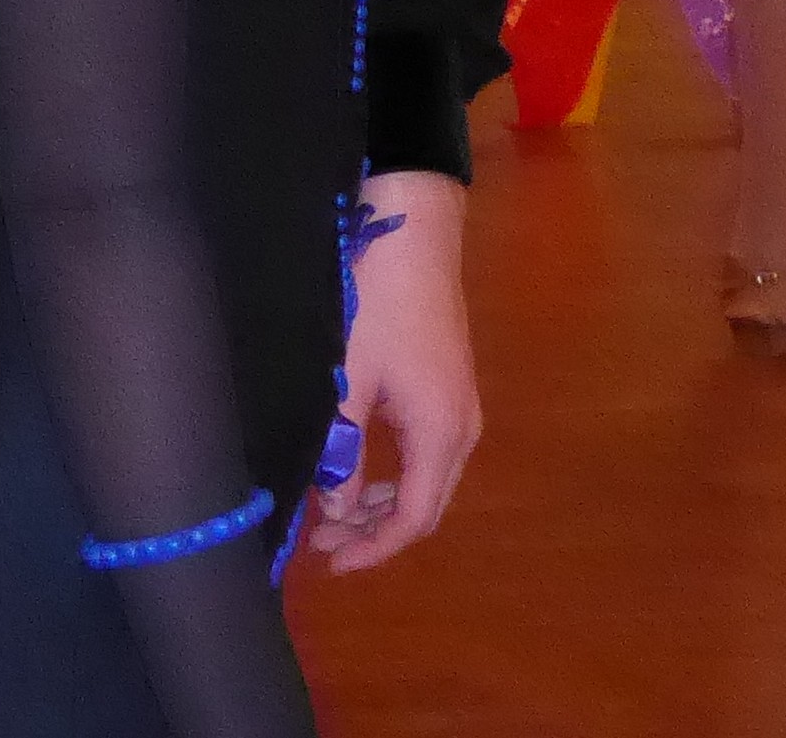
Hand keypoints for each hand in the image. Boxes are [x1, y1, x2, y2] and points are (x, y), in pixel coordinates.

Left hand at [309, 172, 478, 575]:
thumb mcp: (349, 377)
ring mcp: (460, 401)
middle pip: (425, 503)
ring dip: (383, 498)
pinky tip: (357, 461)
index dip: (373, 548)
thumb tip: (334, 507)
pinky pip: (425, 447)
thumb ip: (340, 449)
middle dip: (375, 528)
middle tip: (323, 537)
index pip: (413, 519)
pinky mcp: (448, 380)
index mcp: (441, 432)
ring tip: (332, 506)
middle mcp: (462, 426)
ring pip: (426, 475)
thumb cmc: (376, 299)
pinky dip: (393, 468)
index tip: (329, 560)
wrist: (413, 225)